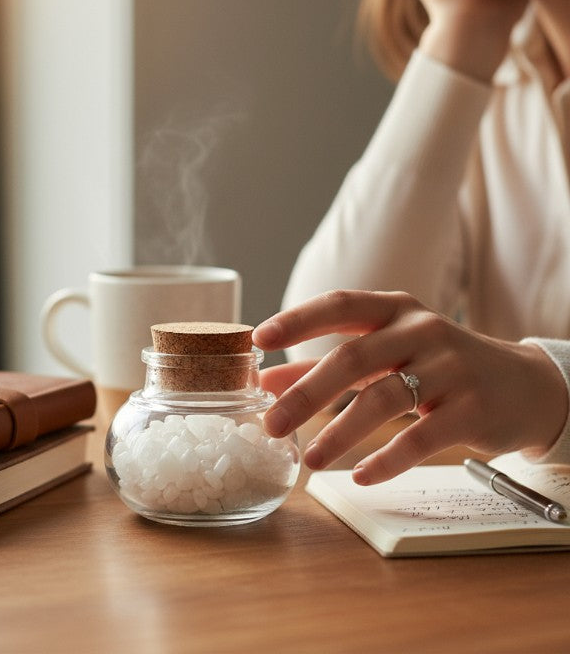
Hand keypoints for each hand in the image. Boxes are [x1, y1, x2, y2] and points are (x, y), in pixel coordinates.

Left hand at [253, 290, 567, 484]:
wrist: (523, 385)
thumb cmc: (437, 364)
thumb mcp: (383, 354)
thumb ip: (324, 365)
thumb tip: (265, 380)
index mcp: (394, 309)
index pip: (339, 305)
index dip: (297, 319)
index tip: (257, 338)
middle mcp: (421, 331)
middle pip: (354, 358)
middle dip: (306, 393)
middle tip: (271, 424)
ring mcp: (450, 368)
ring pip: (385, 398)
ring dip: (341, 432)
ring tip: (310, 458)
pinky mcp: (472, 409)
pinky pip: (422, 437)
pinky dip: (388, 459)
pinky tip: (361, 475)